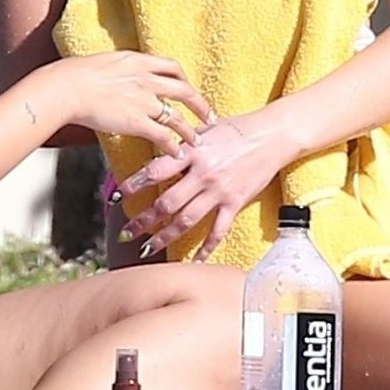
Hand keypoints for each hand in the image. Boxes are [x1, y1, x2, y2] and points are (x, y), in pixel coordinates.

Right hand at [52, 52, 210, 156]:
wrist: (68, 87)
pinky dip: (173, 145)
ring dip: (190, 130)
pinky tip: (177, 152)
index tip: (188, 87)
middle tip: (208, 116)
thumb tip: (119, 74)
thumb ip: (119, 68)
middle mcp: (147, 79)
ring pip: (178, 116)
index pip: (171, 66)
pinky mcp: (138, 121)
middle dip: (200, 104)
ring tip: (197, 140)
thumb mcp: (105, 62)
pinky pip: (163, 135)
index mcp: (139, 61)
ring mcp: (145, 101)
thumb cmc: (76, 75)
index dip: (183, 79)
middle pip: (184, 90)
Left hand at [117, 115, 294, 257]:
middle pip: (167, 203)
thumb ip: (183, 143)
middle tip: (125, 232)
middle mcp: (203, 174)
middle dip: (143, 220)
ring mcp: (219, 191)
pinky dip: (206, 248)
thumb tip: (159, 150)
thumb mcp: (205, 130)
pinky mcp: (235, 203)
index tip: (117, 196)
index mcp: (192, 152)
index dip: (135, 184)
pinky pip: (218, 231)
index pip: (156, 170)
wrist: (272, 135)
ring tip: (146, 249)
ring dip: (164, 236)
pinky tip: (194, 260)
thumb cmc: (237, 129)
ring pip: (186, 220)